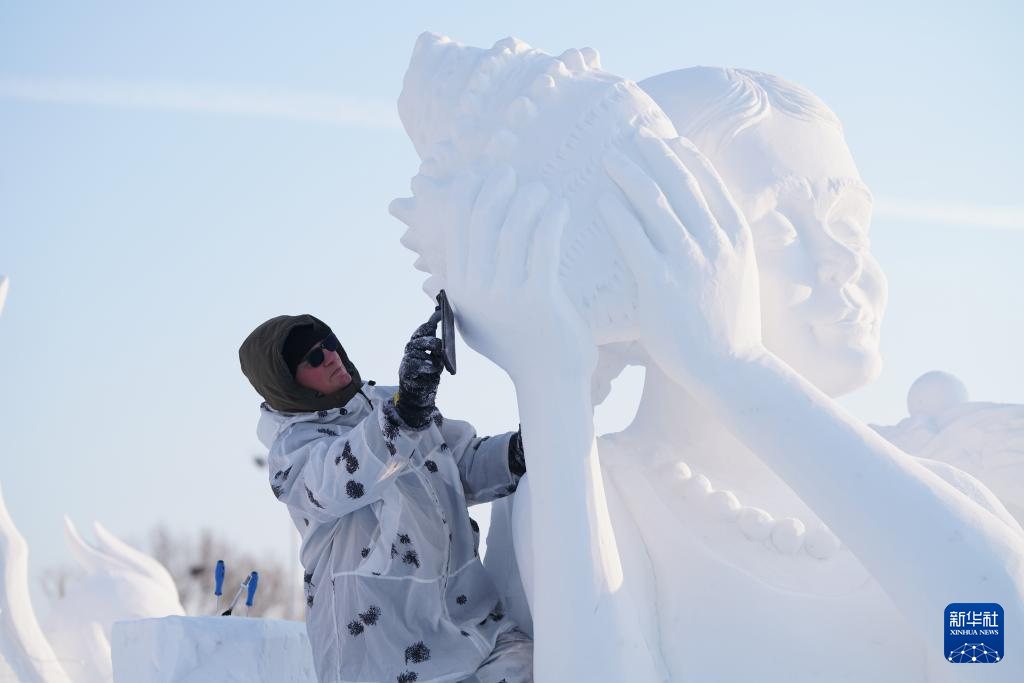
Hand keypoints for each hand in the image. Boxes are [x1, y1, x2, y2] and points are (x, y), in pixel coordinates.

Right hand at [395, 309, 443, 427]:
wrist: (418, 394)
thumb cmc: (428, 374)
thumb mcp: (437, 359)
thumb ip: (439, 349)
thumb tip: (446, 338)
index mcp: (418, 342)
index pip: (425, 328)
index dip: (433, 320)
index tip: (441, 313)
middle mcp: (411, 347)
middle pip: (424, 338)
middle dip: (435, 342)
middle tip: (441, 349)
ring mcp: (407, 358)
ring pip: (422, 351)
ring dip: (432, 358)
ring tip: (436, 365)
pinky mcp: (406, 369)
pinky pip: (418, 363)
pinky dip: (427, 366)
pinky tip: (431, 368)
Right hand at [442, 167, 595, 384]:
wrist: (550, 378)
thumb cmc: (516, 346)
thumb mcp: (475, 321)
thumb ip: (456, 293)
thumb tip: (434, 273)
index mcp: (459, 288)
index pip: (457, 226)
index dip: (468, 192)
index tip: (481, 174)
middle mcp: (477, 289)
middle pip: (483, 219)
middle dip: (496, 186)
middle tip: (511, 173)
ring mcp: (507, 294)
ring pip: (514, 227)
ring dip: (527, 198)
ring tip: (539, 189)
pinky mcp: (539, 298)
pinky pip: (543, 243)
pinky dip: (551, 218)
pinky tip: (560, 207)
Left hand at [598, 129, 763, 385]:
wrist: (731, 368)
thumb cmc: (728, 326)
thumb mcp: (737, 275)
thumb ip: (720, 246)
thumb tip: (699, 223)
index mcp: (736, 236)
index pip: (710, 181)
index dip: (685, 154)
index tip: (666, 135)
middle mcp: (716, 241)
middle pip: (682, 181)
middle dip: (655, 151)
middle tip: (631, 132)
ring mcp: (691, 261)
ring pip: (657, 203)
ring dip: (631, 174)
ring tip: (609, 157)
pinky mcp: (662, 284)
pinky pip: (635, 239)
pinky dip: (618, 215)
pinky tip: (601, 201)